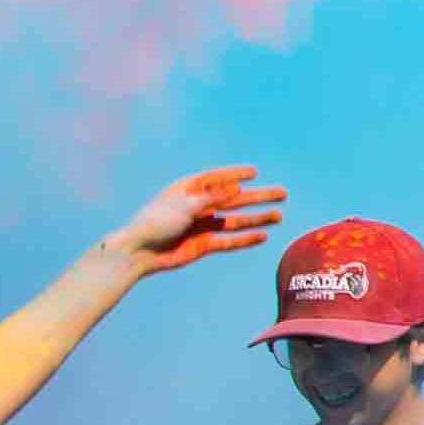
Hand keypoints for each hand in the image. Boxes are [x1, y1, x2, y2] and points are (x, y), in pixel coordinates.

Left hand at [107, 165, 293, 274]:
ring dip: (257, 218)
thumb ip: (212, 198)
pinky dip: (245, 239)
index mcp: (189, 189)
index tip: (255, 172)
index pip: (218, 178)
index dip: (236, 174)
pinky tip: (262, 236)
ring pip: (236, 220)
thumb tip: (237, 189)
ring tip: (279, 215)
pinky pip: (229, 241)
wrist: (140, 252)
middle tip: (283, 194)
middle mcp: (198, 206)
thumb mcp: (185, 205)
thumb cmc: (156, 222)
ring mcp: (202, 226)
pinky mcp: (203, 245)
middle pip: (234, 199)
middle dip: (258, 197)